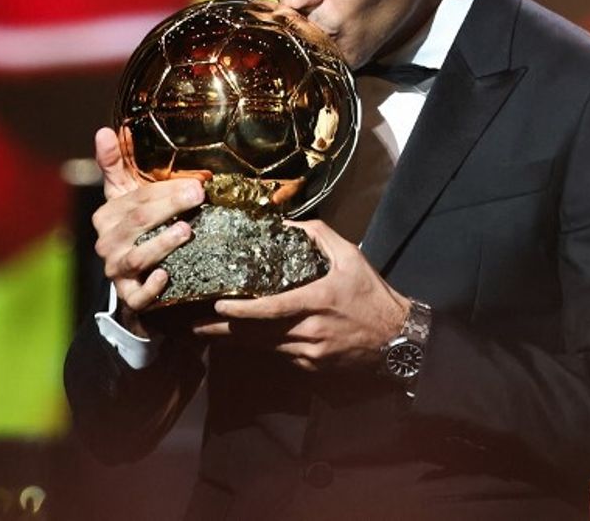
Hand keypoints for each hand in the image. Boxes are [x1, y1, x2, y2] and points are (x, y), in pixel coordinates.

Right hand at [91, 127, 205, 332]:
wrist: (134, 276)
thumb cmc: (135, 225)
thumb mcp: (125, 195)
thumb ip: (116, 163)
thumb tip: (104, 131)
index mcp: (107, 215)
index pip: (136, 199)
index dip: (166, 190)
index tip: (196, 184)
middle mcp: (107, 243)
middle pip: (138, 222)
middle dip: (170, 207)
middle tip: (199, 196)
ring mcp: (117, 271)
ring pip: (136, 257)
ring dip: (161, 244)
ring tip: (187, 231)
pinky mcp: (129, 296)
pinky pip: (137, 295)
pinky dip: (151, 288)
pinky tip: (166, 277)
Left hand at [195, 220, 410, 372]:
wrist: (398, 339)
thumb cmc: (372, 293)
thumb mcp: (350, 256)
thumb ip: (317, 235)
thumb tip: (284, 222)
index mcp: (318, 301)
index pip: (272, 309)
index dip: (242, 310)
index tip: (218, 304)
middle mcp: (310, 330)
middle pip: (257, 334)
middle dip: (222, 330)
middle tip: (191, 324)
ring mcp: (310, 352)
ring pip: (264, 347)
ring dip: (234, 340)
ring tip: (204, 331)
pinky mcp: (312, 366)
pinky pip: (278, 355)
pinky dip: (258, 345)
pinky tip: (239, 338)